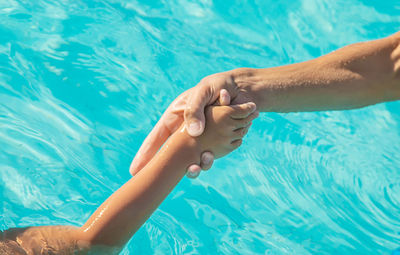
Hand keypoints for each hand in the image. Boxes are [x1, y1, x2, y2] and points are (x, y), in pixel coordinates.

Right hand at [130, 69, 256, 177]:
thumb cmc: (218, 85)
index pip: (157, 138)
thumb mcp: (203, 91)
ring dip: (192, 165)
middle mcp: (185, 132)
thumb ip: (195, 110)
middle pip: (172, 155)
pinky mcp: (216, 145)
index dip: (146, 155)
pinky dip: (209, 160)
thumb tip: (194, 133)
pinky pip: (210, 157)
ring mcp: (201, 141)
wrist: (244, 90)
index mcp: (176, 118)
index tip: (135, 171)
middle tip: (158, 179)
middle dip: (167, 169)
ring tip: (193, 167)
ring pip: (191, 160)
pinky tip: (210, 156)